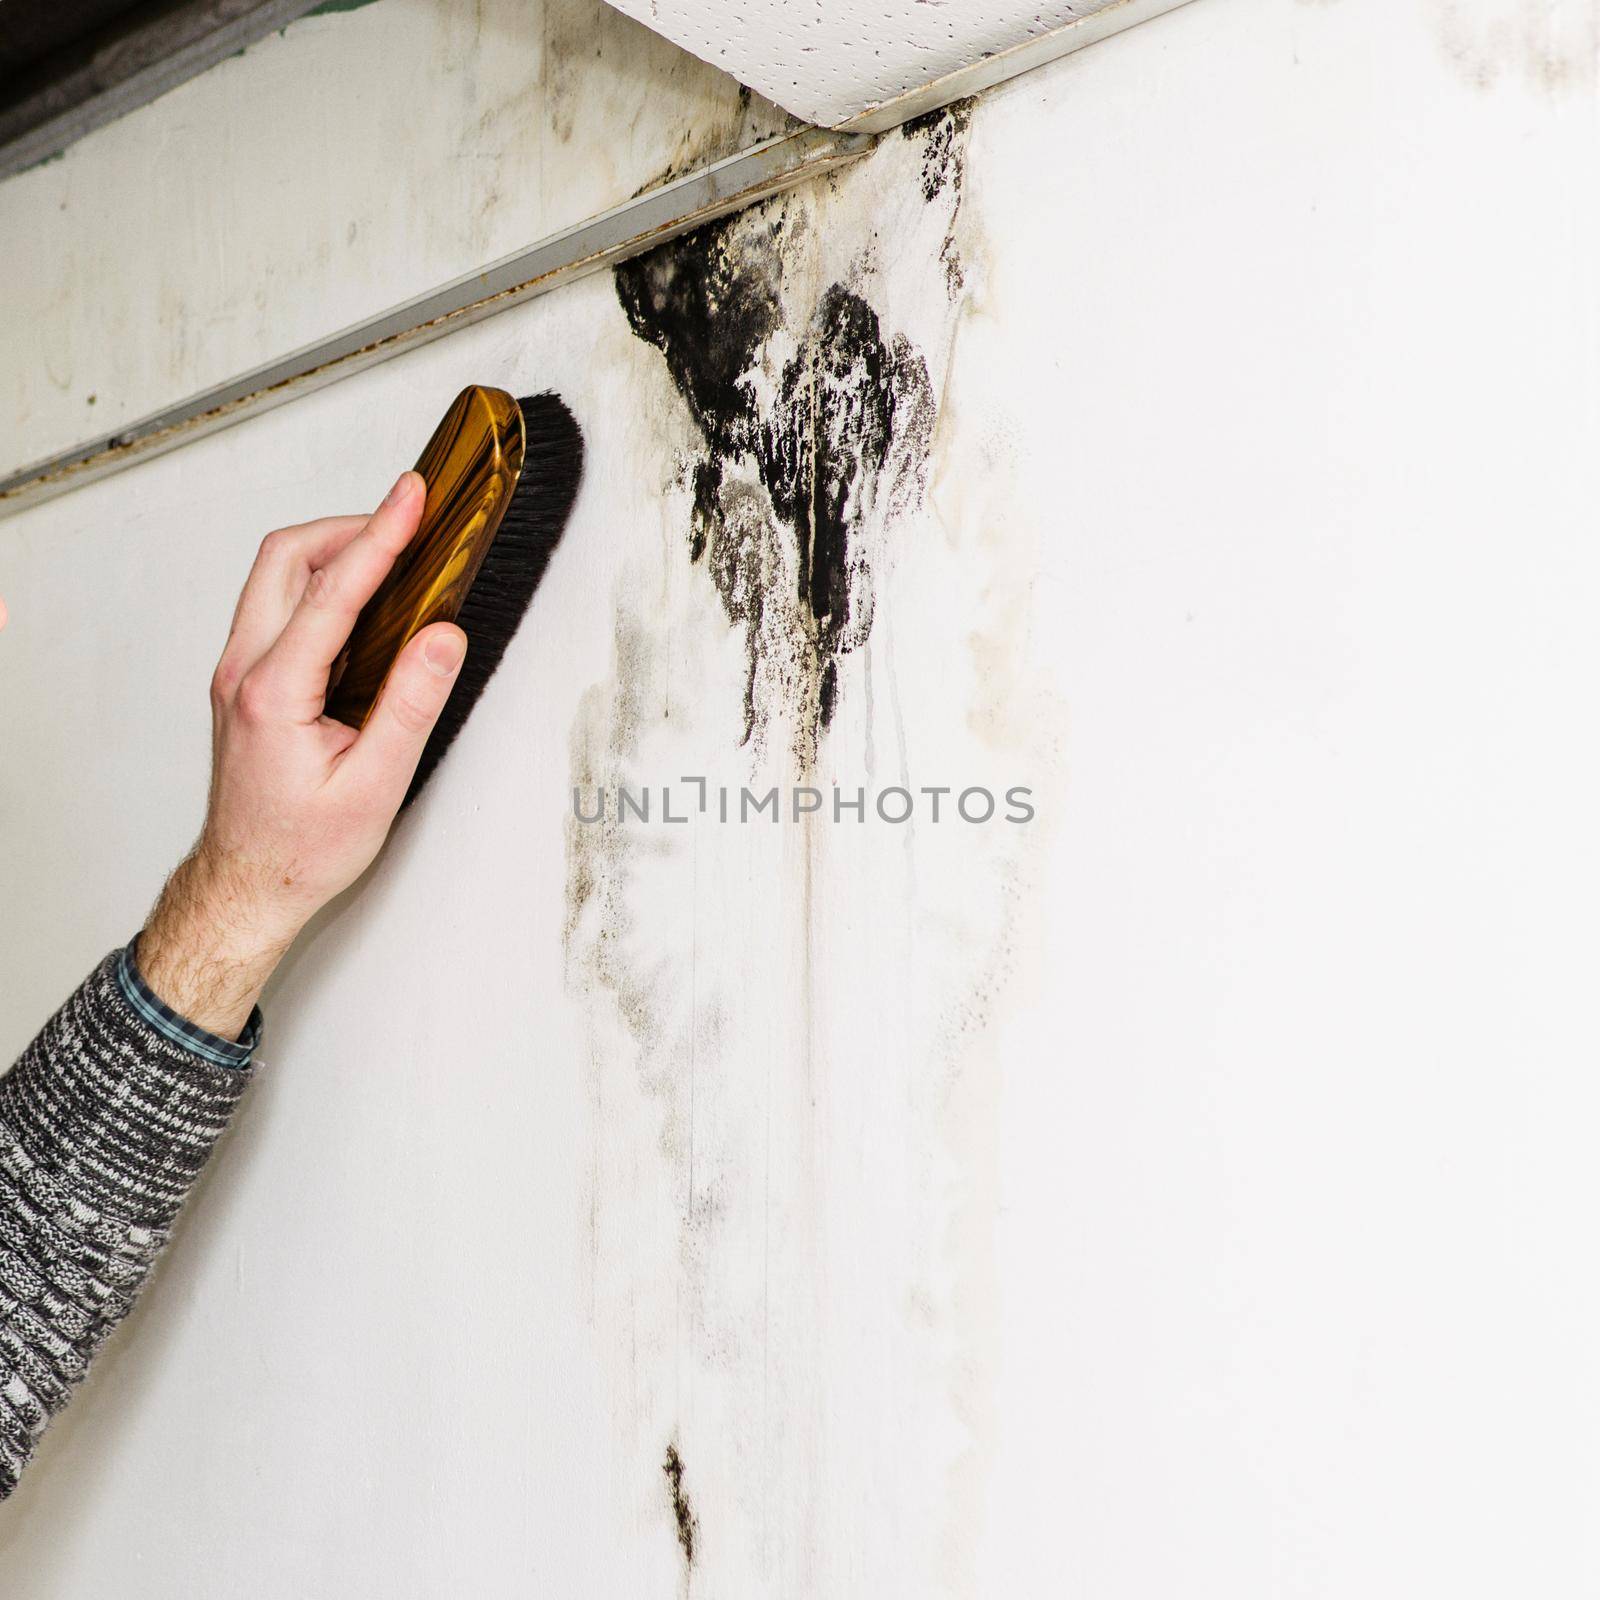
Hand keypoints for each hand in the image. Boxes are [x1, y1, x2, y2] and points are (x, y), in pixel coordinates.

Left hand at [136, 472, 465, 1039]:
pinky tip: (365, 601)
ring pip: (277, 577)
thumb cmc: (301, 850)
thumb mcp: (375, 785)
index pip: (333, 592)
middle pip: (287, 559)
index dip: (380, 537)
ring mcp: (237, 674)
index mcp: (272, 692)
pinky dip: (323, 584)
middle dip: (350, 527)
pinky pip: (279, 607)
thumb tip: (443, 637)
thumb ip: (411, 704)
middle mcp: (243, 672)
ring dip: (335, 552)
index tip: (412, 498)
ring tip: (394, 553)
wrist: (246, 886)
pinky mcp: (246, 682)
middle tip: (406, 518)